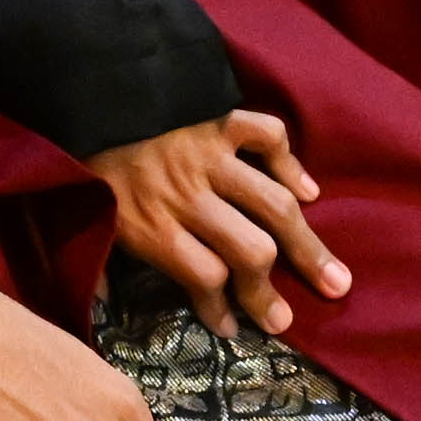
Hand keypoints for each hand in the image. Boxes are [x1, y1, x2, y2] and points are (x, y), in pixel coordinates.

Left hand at [88, 110, 349, 339]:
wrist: (85, 92)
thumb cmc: (87, 164)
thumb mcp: (86, 219)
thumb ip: (98, 262)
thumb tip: (104, 308)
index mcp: (151, 224)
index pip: (204, 276)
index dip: (221, 308)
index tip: (233, 328)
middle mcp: (188, 195)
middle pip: (248, 250)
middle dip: (270, 291)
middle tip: (288, 319)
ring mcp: (210, 156)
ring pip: (271, 204)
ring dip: (306, 245)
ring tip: (335, 278)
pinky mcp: (221, 120)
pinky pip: (268, 137)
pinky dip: (292, 164)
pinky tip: (309, 192)